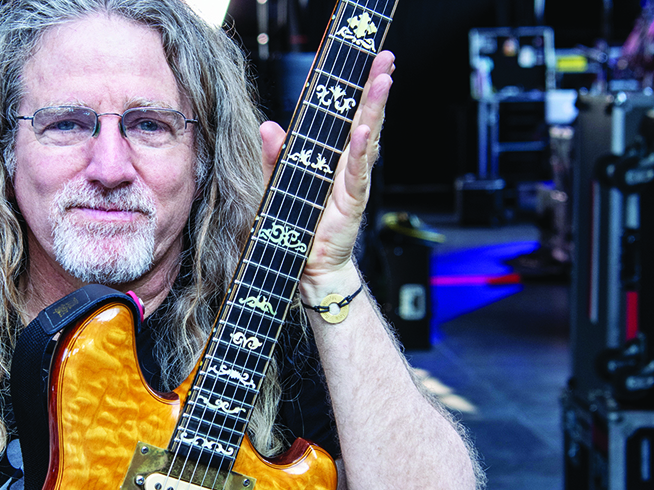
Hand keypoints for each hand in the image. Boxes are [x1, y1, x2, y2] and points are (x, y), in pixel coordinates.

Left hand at [260, 51, 394, 294]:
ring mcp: (352, 182)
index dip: (354, 89)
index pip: (343, 116)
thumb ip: (273, 157)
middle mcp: (345, 166)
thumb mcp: (275, 184)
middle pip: (363, 119)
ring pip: (367, 139)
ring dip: (375, 109)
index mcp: (329, 158)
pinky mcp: (351, 201)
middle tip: (385, 58)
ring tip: (383, 80)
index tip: (364, 60)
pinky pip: (357, 173)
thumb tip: (268, 127)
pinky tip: (363, 131)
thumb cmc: (295, 225)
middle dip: (374, 87)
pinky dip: (359, 152)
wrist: (305, 266)